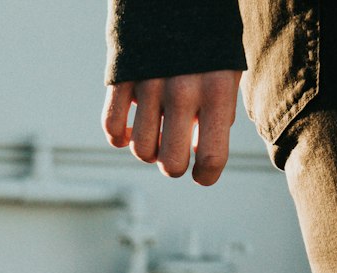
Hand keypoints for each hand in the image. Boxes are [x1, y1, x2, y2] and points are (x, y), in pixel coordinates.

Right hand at [102, 70, 241, 184]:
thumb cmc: (205, 32)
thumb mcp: (225, 66)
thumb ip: (219, 109)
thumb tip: (200, 147)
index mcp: (217, 89)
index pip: (212, 157)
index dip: (206, 176)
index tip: (201, 174)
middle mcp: (183, 90)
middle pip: (170, 162)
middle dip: (173, 165)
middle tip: (175, 152)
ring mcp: (149, 82)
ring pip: (141, 150)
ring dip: (147, 151)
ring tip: (155, 135)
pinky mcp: (121, 74)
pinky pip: (112, 127)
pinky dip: (118, 137)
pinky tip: (128, 130)